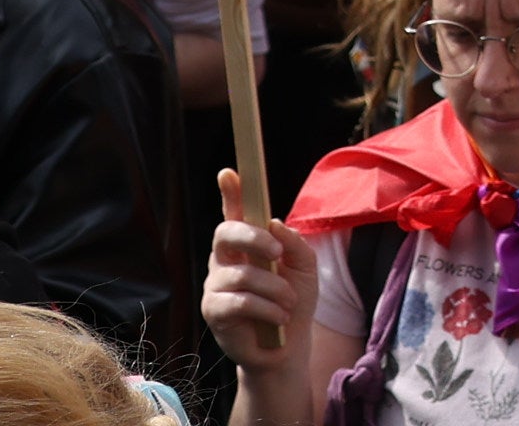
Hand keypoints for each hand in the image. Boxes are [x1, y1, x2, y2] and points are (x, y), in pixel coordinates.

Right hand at [201, 171, 304, 366]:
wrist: (289, 345)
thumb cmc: (294, 301)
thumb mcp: (305, 267)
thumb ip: (294, 243)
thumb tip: (275, 224)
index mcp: (247, 245)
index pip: (234, 214)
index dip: (230, 193)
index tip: (229, 172)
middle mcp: (225, 260)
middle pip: (224, 233)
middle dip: (251, 237)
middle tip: (276, 252)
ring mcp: (215, 286)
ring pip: (241, 274)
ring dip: (274, 288)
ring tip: (288, 302)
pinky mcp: (214, 312)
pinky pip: (239, 302)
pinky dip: (267, 308)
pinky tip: (279, 317)